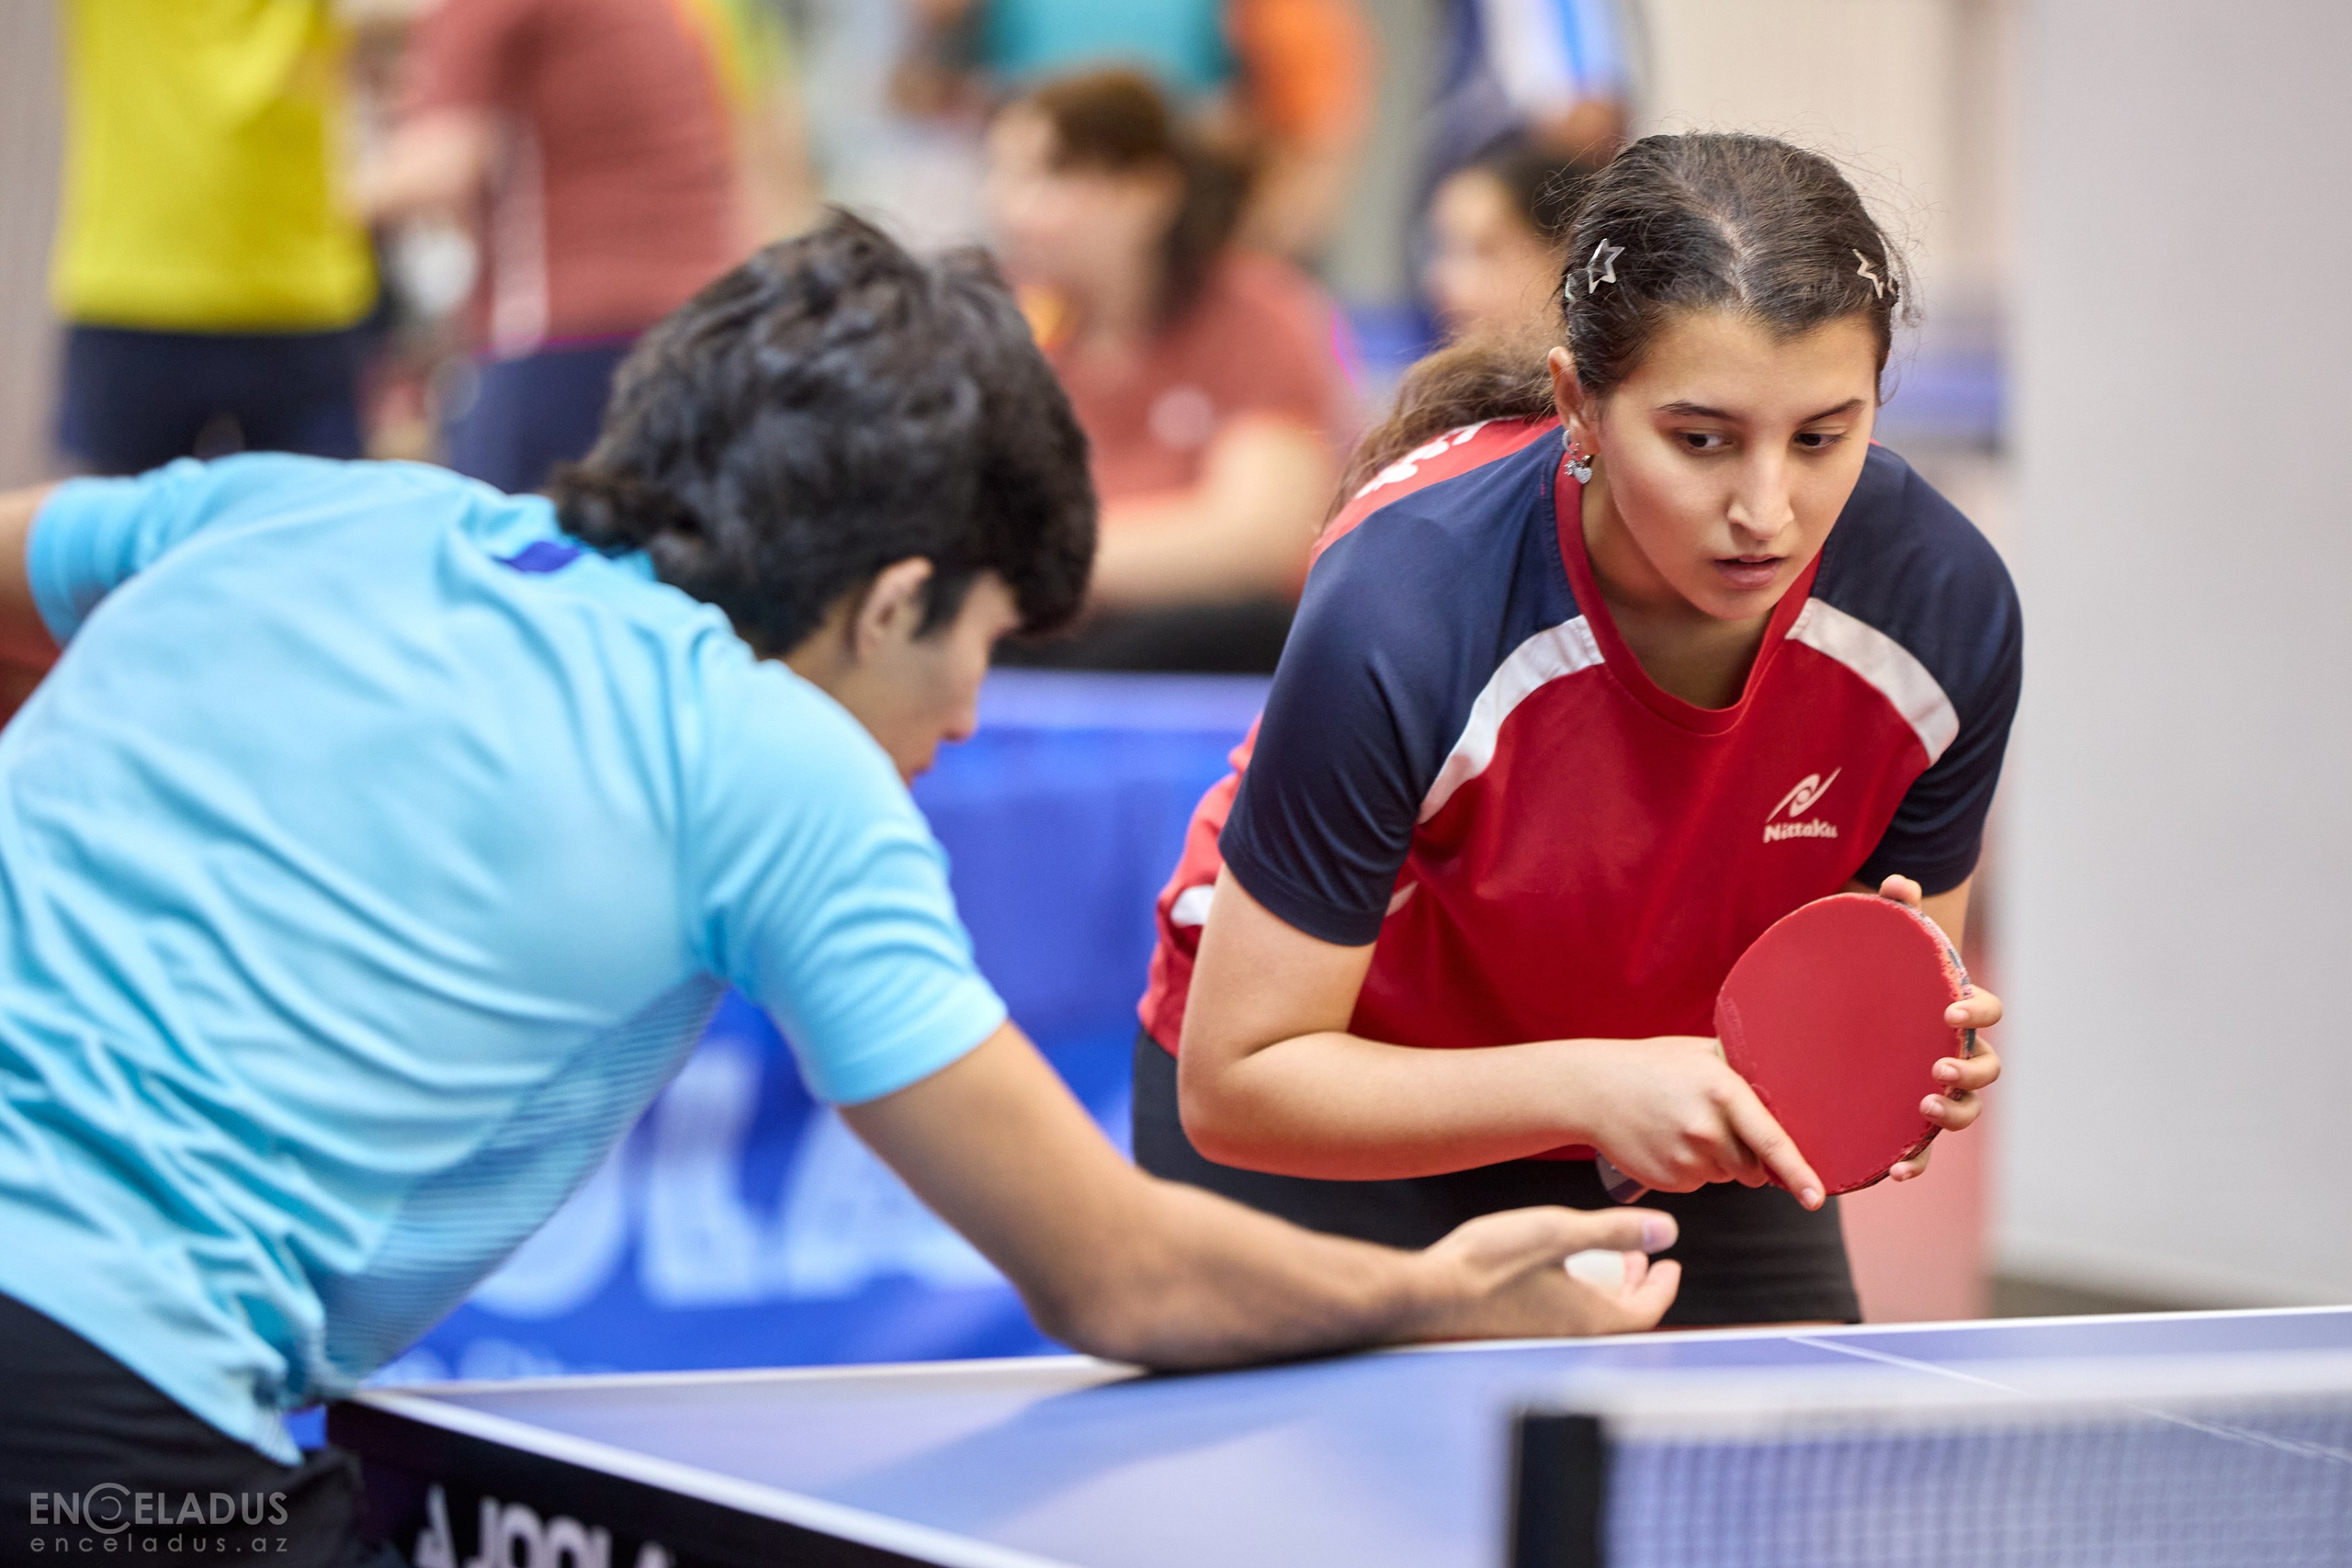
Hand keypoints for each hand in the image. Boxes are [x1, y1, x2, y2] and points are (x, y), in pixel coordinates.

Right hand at [1409, 1206, 1681, 1339]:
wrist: (1428, 1297)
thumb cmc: (1488, 1266)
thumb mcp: (1559, 1233)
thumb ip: (1613, 1232)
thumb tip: (1666, 1230)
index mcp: (1591, 1319)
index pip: (1646, 1310)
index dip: (1663, 1286)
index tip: (1669, 1263)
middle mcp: (1571, 1337)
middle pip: (1620, 1316)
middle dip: (1634, 1284)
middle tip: (1639, 1257)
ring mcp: (1541, 1339)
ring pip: (1590, 1316)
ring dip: (1603, 1287)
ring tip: (1597, 1258)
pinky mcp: (1515, 1334)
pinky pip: (1562, 1317)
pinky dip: (1574, 1293)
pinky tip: (1551, 1270)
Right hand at [1576, 1037, 1824, 1206]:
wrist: (1591, 1090)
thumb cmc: (1649, 1066)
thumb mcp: (1699, 1053)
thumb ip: (1742, 1068)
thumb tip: (1786, 1084)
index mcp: (1722, 1092)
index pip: (1771, 1141)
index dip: (1799, 1172)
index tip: (1816, 1197)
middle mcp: (1706, 1130)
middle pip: (1754, 1168)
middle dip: (1750, 1156)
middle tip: (1718, 1126)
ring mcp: (1685, 1159)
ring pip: (1726, 1176)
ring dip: (1719, 1161)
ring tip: (1684, 1127)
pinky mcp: (1669, 1181)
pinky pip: (1699, 1183)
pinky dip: (1693, 1169)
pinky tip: (1669, 1142)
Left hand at [1868, 876, 2003, 1181]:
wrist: (1852, 1016)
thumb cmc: (1880, 977)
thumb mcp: (1880, 943)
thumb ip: (1892, 912)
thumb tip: (1897, 884)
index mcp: (1958, 1014)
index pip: (1988, 1012)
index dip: (1978, 1012)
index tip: (1951, 1010)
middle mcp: (1958, 1055)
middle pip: (1987, 1069)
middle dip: (1969, 1072)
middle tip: (1937, 1067)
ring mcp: (1938, 1091)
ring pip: (1964, 1111)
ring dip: (1951, 1115)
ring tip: (1924, 1107)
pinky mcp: (1910, 1122)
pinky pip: (1923, 1149)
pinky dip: (1916, 1162)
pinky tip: (1895, 1171)